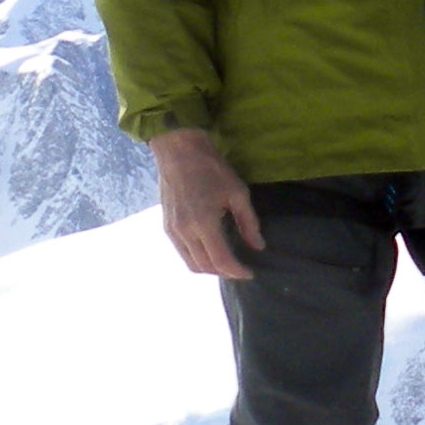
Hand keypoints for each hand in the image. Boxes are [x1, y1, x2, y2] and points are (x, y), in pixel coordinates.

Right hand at [150, 129, 264, 279]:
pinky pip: (182, 253)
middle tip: (240, 268)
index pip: (221, 261)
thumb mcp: (237, 192)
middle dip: (225, 272)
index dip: (237, 272)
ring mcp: (173, 231)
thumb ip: (248, 223)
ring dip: (210, 268)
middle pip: (205, 267)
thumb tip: (258, 246)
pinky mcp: (167, 226)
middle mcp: (185, 232)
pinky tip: (210, 250)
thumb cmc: (211, 168)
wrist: (178, 151)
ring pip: (191, 264)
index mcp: (204, 224)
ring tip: (227, 262)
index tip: (250, 272)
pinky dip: (197, 259)